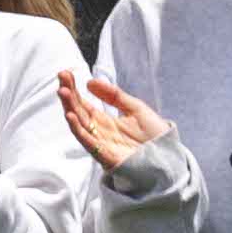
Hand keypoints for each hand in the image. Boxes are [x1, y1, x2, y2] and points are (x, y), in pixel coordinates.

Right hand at [56, 70, 170, 171]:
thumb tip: (90, 82)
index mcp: (105, 122)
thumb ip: (114, 96)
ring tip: (62, 91)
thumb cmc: (154, 136)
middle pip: (78, 112)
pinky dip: (78, 129)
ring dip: (69, 108)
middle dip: (68, 95)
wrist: (170, 158)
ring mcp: (101, 144)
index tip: (65, 73)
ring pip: (79, 125)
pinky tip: (70, 115)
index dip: (74, 90)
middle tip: (61, 76)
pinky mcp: (106, 156)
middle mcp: (99, 133)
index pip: (84, 104)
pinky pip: (88, 143)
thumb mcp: (135, 109)